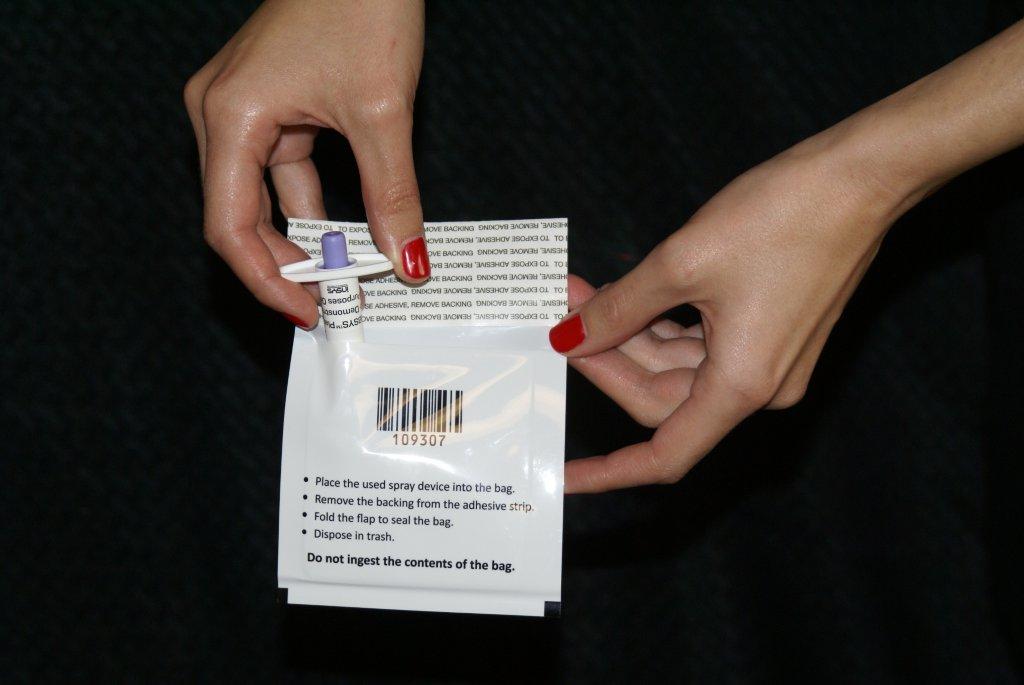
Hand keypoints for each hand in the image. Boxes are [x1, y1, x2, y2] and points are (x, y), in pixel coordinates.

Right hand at [184, 0, 427, 327]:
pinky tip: (346, 232)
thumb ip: (391, 195)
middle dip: (285, 264)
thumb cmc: (361, 2)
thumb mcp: (381, 113)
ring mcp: (243, 108)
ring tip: (344, 276)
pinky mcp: (271, 103)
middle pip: (238, 216)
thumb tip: (405, 259)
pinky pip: (285, 170)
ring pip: (265, 196)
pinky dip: (313, 203)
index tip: (308, 312)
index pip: (230, 226)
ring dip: (304, 237)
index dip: (267, 278)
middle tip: (328, 303)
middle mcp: (221, 113)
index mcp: (229, 116)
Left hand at [552, 134, 897, 492]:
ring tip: (580, 292)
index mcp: (741, 385)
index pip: (665, 453)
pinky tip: (625, 293)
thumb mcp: (681, 262)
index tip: (565, 477)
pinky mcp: (769, 331)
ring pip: (675, 365)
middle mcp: (758, 385)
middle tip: (559, 314)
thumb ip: (618, 309)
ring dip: (627, 334)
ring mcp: (767, 359)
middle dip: (604, 359)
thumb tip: (569, 337)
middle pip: (659, 396)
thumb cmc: (781, 216)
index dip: (610, 472)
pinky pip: (700, 344)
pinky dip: (660, 322)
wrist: (862, 178)